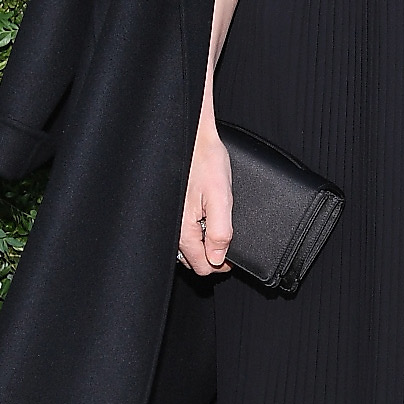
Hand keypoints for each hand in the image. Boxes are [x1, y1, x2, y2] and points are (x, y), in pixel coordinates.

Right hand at [178, 113, 233, 275]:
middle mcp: (172, 228)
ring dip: (203, 241)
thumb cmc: (205, 160)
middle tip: (226, 237)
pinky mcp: (170, 209)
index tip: (233, 253)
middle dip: (212, 253)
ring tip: (215, 222)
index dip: (222, 263)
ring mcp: (169, 219)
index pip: (202, 266)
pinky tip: (203, 214)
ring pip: (188, 246)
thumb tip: (219, 258)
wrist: (192, 136)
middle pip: (193, 259)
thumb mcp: (221, 197)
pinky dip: (195, 229)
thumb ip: (221, 231)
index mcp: (184, 229)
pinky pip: (183, 231)